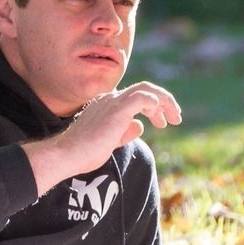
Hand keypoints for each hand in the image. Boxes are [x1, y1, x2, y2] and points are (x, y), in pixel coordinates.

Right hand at [25, 81, 181, 194]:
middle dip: (164, 101)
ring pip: (146, 90)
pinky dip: (156, 103)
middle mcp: (110, 99)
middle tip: (176, 118)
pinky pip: (142, 97)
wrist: (67, 155)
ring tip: (175, 118)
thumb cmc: (83, 153)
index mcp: (107, 104)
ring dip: (165, 102)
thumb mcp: (109, 142)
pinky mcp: (117, 110)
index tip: (162, 122)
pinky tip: (161, 115)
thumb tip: (140, 125)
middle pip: (144, 89)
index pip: (135, 96)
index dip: (153, 106)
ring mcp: (113, 103)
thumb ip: (124, 132)